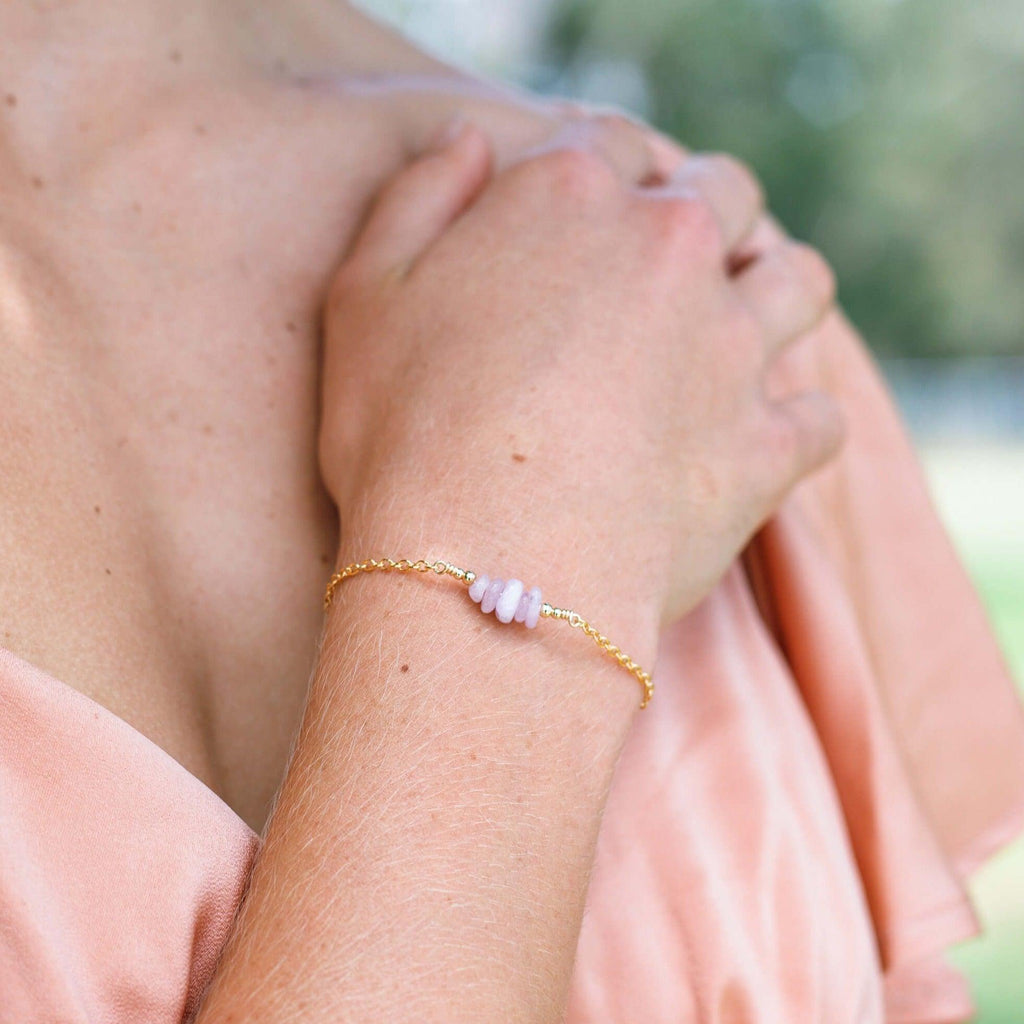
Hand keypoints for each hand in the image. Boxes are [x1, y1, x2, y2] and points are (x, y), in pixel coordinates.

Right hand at [317, 123, 841, 633]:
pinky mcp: (765, 445)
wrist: (485, 566)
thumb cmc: (404, 433)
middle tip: (663, 271)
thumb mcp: (364, 295)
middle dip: (700, 216)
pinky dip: (796, 425)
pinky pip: (817, 417)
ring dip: (774, 292)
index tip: (587, 217)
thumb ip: (419, 197)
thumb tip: (470, 136)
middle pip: (723, 192)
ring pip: (798, 281)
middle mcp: (670, 248)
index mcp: (570, 195)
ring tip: (731, 333)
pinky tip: (756, 440)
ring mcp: (731, 345)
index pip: (612, 142)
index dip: (601, 172)